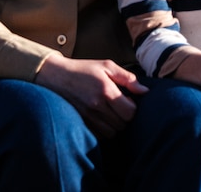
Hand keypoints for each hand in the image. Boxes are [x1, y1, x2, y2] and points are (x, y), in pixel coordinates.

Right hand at [34, 53, 148, 137]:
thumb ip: (128, 78)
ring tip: (110, 112)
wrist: (55, 76)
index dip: (132, 107)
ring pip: (112, 132)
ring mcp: (88, 116)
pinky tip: (100, 117)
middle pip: (122, 124)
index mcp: (106, 90)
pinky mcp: (81, 123)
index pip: (130, 113)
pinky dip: (103, 129)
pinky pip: (99, 135)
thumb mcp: (107, 66)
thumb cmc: (84, 69)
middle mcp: (97, 106)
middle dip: (124, 116)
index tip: (128, 100)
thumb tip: (145, 91)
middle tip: (119, 106)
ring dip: (115, 124)